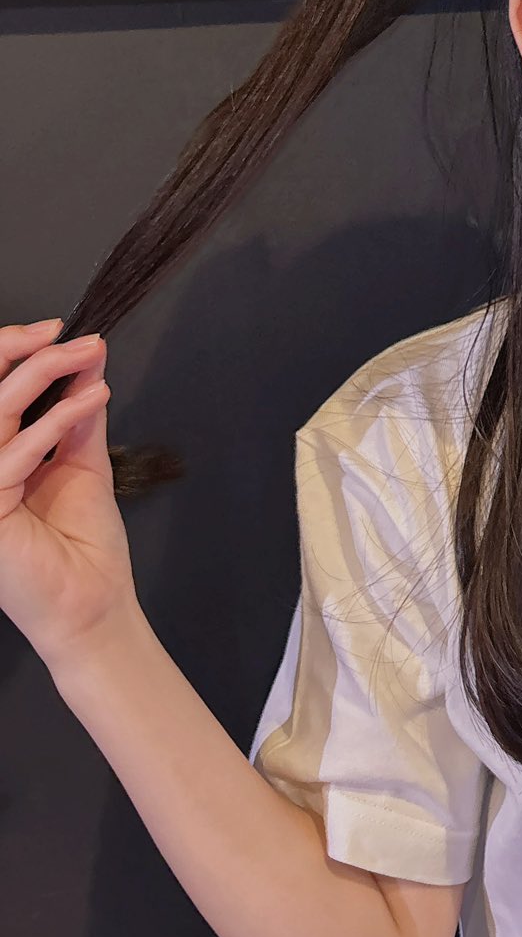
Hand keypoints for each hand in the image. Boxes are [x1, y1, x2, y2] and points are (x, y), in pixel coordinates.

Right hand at [0, 318, 137, 670]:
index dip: (10, 354)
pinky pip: (13, 455)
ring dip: (43, 374)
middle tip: (67, 336)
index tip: (58, 332)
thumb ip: (77, 413)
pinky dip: (56, 420)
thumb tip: (88, 358)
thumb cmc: (83, 547)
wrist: (95, 604)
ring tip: (86, 357)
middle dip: (22, 354)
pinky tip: (92, 399)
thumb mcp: (81, 462)